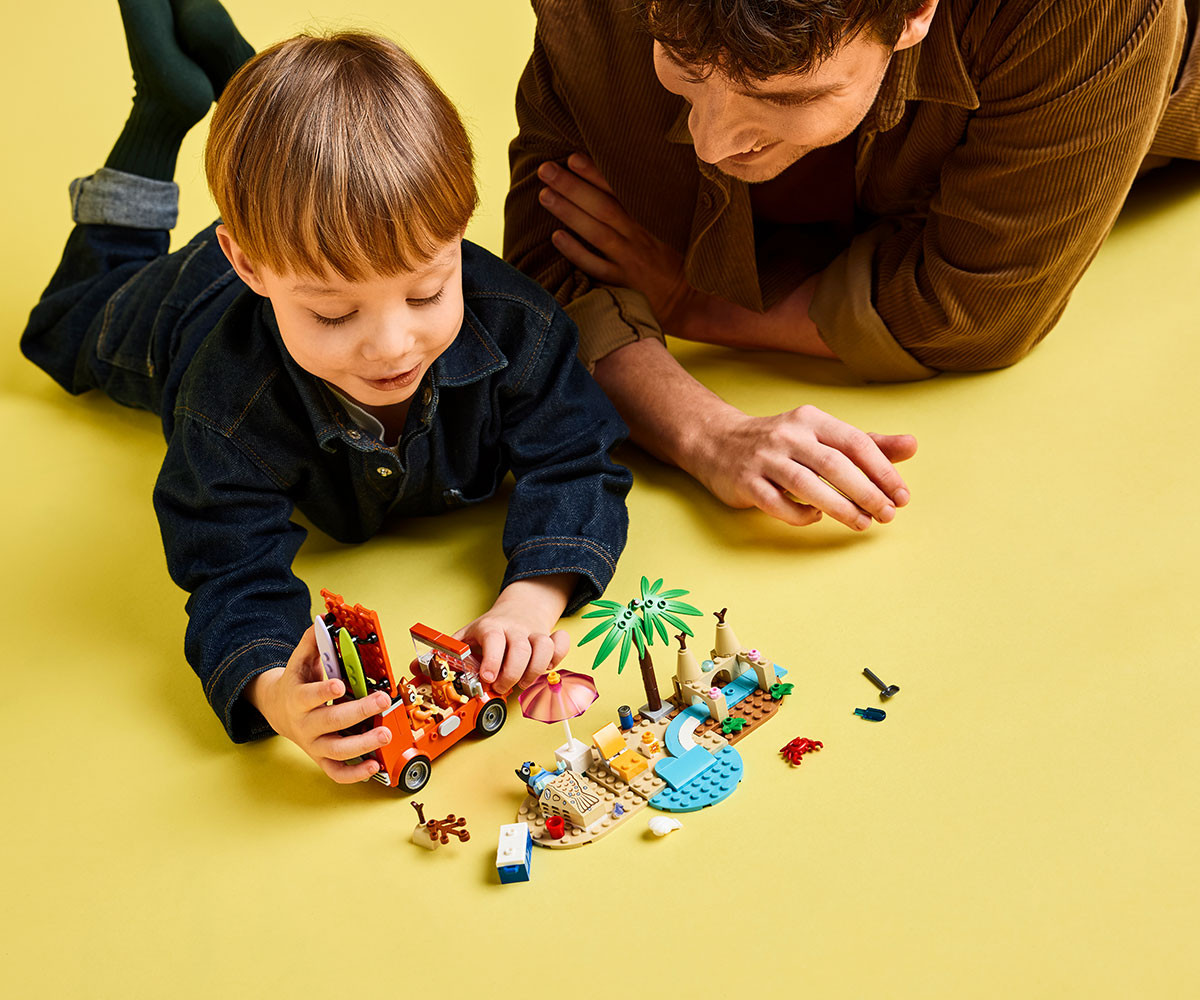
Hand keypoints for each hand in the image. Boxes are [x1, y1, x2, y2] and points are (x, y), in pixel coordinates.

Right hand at [245, 627, 392, 783]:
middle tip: (382, 701)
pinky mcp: (321, 759)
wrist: (277, 711)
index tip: (341, 685)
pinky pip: (337, 772)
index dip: (324, 692)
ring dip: (362, 745)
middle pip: (330, 722)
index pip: (309, 696)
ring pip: (337, 751)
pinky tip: (375, 767)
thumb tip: (325, 620)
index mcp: (298, 698)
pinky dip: (355, 774)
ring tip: (384, 734)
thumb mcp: (301, 661)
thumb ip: (313, 641)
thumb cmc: (297, 683)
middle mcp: (305, 724)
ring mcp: (313, 745)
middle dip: (358, 712)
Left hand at [453, 575, 575, 694]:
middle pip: (520, 648)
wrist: (517, 609)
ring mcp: (534, 633)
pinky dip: (558, 657)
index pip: (494, 639)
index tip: (488, 679)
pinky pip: (561, 644)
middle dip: (512, 675)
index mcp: (491, 627)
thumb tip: (419, 668)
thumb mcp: (465, 636)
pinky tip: (545, 667)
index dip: (492, 660)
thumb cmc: (489, 631)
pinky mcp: (550, 638)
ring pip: (544, 647)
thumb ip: (447, 653)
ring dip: (535, 670)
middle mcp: (514, 629)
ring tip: (523, 682)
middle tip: (502, 687)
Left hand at [537, 154, 694, 330]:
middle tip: (546, 170)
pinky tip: (556, 237)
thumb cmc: (680, 257)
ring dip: (569, 212)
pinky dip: (576, 252)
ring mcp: (630, 261)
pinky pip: (596, 267)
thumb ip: (649, 206)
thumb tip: (622, 179)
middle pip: (602, 207)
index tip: (572, 158)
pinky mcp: (624, 284)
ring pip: (596, 233)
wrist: (692, 299)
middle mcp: (639, 236)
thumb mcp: (673, 226)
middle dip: (572, 186)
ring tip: (544, 195)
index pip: (620, 190)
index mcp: (652, 218)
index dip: (596, 173)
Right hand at [694, 404, 916, 528]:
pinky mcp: (745, 482)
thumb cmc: (781, 442)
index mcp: (811, 419)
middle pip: (834, 465)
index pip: (855, 442)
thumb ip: (866, 443)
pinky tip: (815, 518)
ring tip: (862, 524)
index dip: (882, 470)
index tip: (902, 495)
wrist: (716, 441)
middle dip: (866, 492)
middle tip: (888, 515)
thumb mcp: (822, 434)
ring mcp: (764, 459)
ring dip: (840, 508)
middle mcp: (788, 435)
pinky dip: (800, 515)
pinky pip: (777, 504)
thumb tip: (912, 445)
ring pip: (807, 485)